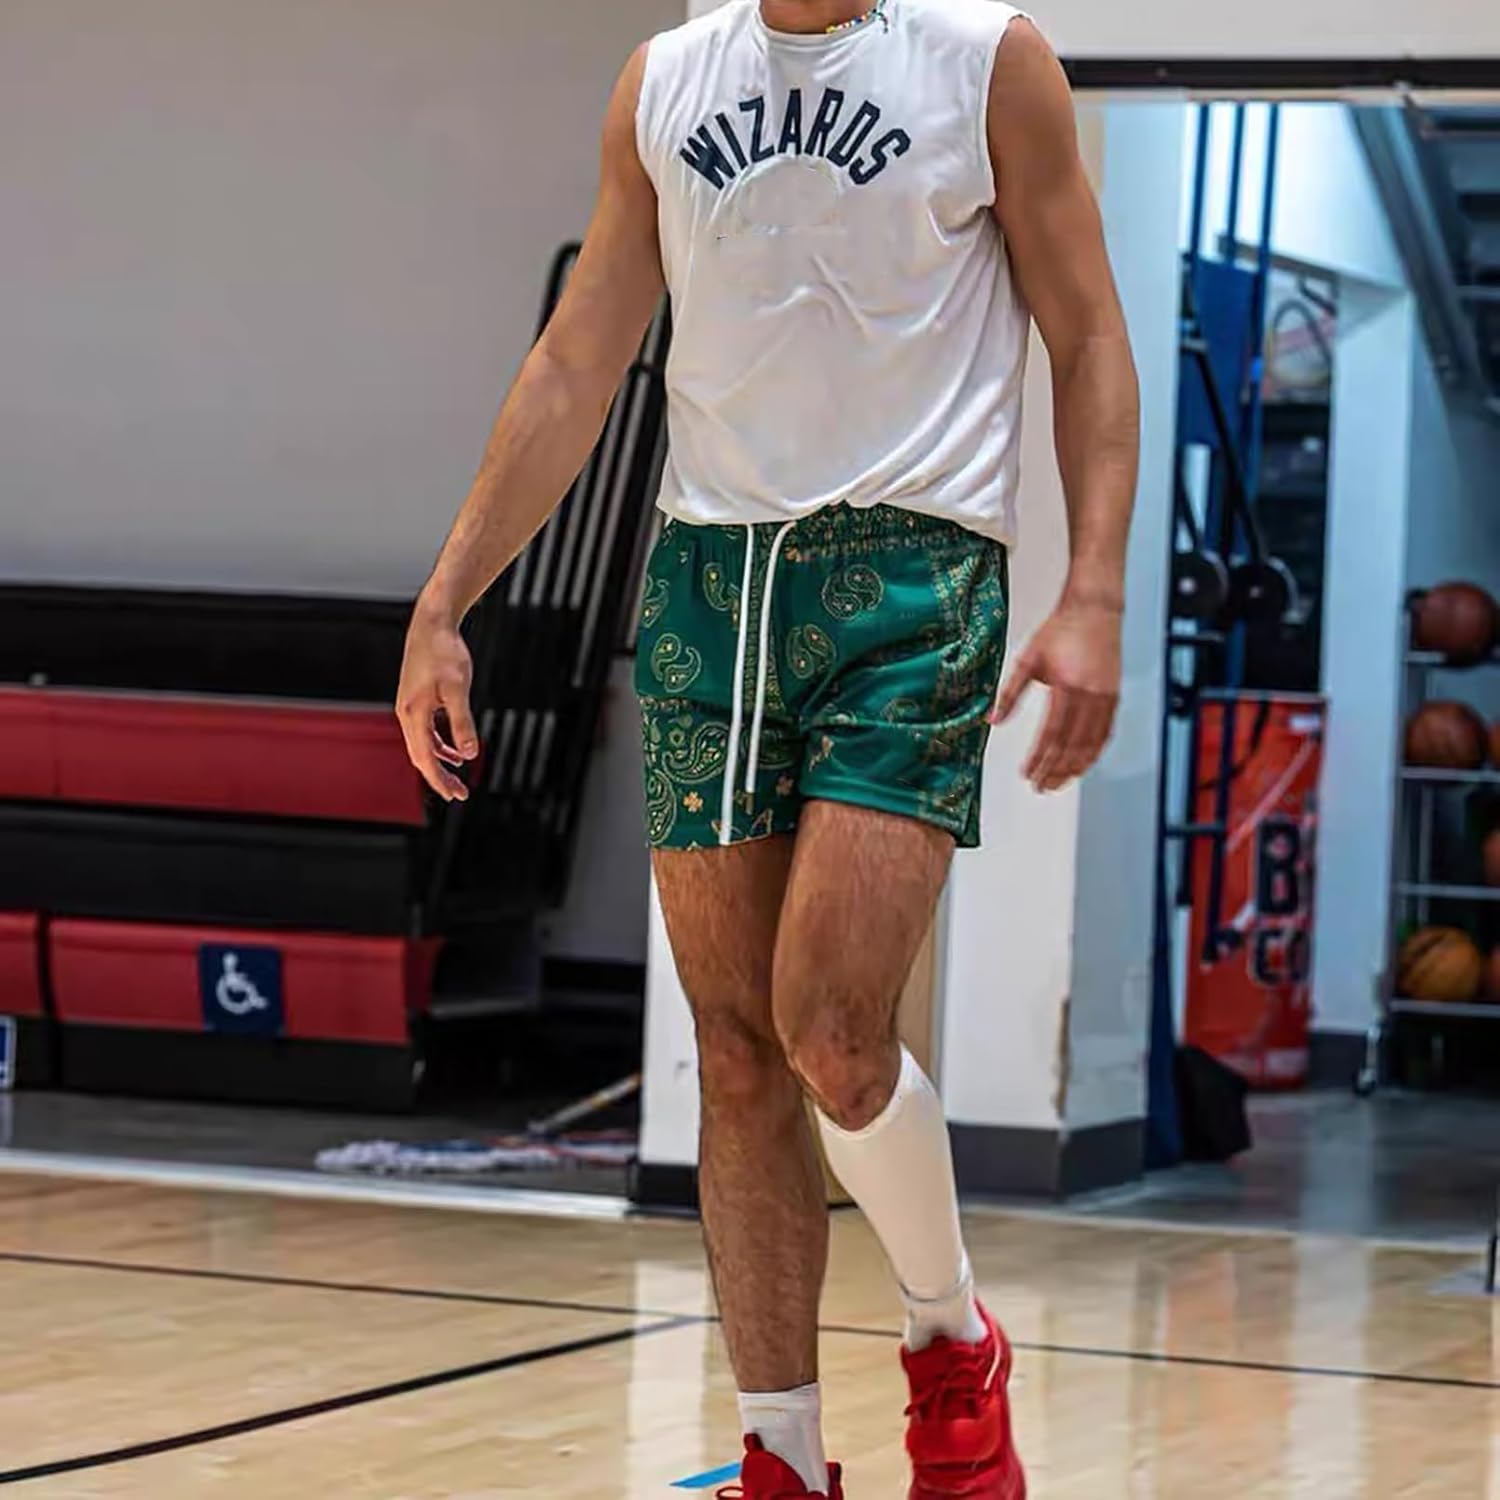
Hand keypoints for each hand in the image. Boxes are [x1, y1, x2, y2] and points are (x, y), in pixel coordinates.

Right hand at [395, 601, 478, 801]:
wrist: (432, 624)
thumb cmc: (445, 653)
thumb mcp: (458, 688)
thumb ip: (462, 722)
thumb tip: (469, 755)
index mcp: (413, 713)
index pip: (425, 758)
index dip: (440, 780)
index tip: (456, 795)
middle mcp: (406, 713)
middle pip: (420, 756)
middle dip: (439, 777)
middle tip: (460, 794)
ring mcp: (409, 706)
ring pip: (422, 745)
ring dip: (439, 763)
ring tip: (459, 778)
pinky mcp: (416, 699)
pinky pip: (425, 732)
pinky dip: (438, 745)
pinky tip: (455, 750)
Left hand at [991, 593, 1121, 792]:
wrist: (1094, 610)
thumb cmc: (1060, 630)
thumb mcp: (1027, 659)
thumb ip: (1010, 693)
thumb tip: (992, 720)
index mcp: (1066, 686)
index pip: (1051, 734)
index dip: (1039, 758)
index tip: (1027, 774)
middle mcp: (1090, 695)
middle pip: (1072, 745)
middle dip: (1055, 770)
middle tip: (1041, 787)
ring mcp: (1106, 697)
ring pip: (1091, 744)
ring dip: (1075, 767)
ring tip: (1058, 782)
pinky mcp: (1114, 696)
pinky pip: (1106, 733)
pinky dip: (1094, 752)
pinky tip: (1083, 764)